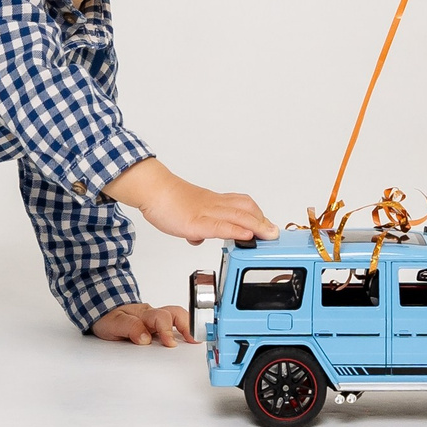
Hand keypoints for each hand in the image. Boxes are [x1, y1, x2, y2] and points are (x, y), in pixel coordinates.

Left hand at [91, 302, 194, 346]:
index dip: (167, 330)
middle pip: (176, 313)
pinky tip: (188, 340)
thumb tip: (145, 338)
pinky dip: (183, 331)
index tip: (170, 343)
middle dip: (187, 325)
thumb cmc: (108, 317)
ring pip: (178, 317)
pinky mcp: (156, 327)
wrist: (102, 310)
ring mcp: (155, 320)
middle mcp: (152, 315)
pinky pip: (173, 325)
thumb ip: (129, 328)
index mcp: (144, 314)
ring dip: (188, 327)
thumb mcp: (113, 324)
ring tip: (196, 340)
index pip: (161, 318)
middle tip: (194, 339)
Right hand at [103, 157, 275, 244]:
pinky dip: (235, 231)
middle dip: (263, 222)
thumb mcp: (186, 214)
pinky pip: (219, 226)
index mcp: (213, 202)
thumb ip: (195, 224)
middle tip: (275, 234)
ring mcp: (206, 212)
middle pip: (246, 209)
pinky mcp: (196, 222)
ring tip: (270, 236)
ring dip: (257, 226)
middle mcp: (214, 205)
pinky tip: (246, 236)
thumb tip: (198, 237)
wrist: (152, 189)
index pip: (242, 205)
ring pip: (237, 216)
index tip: (268, 227)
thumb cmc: (166, 201)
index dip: (258, 215)